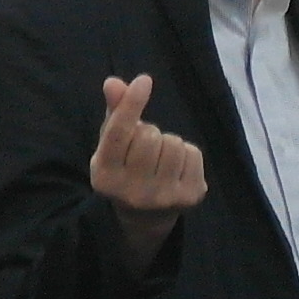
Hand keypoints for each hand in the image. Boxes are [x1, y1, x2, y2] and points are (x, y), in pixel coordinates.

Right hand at [90, 73, 207, 238]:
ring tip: (159, 159)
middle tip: (145, 148)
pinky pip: (194, 154)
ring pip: (174, 143)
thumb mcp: (111, 146)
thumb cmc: (125, 169)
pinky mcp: (189, 197)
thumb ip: (114, 113)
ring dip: (169, 143)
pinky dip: (186, 153)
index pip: (119, 133)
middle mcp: (131, 189)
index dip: (131, 105)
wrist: (145, 217)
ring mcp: (162, 196)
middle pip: (150, 135)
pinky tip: (176, 168)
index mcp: (104, 174)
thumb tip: (114, 82)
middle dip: (150, 133)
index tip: (144, 81)